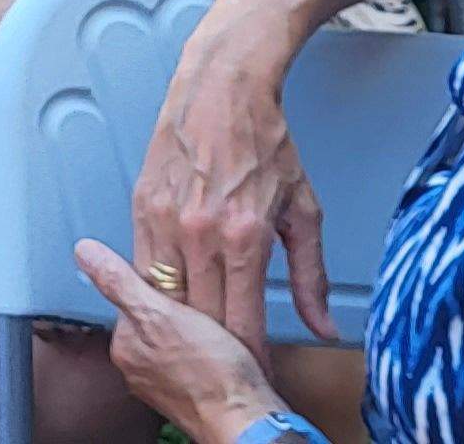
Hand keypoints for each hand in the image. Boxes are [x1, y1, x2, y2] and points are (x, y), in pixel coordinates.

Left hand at [73, 239, 292, 442]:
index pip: (130, 296)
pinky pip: (190, 358)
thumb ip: (121, 283)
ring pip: (172, 337)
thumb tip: (84, 252)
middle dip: (175, 306)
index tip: (182, 281)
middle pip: (151, 317)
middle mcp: (136, 368)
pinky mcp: (187, 393)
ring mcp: (161, 383)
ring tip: (215, 328)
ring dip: (191, 327)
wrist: (246, 420)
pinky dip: (203, 349)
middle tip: (204, 305)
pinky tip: (219, 348)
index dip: (159, 282)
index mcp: (124, 347)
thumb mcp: (162, 315)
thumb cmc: (212, 373)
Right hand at [132, 37, 332, 362]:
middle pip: (201, 319)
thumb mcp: (303, 211)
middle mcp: (200, 233)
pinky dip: (156, 290)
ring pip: (164, 299)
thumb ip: (309, 276)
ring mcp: (165, 221)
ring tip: (197, 341)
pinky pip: (142, 268)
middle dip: (216, 349)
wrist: (222, 90)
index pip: (241, 321)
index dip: (249, 356)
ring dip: (182, 323)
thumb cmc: (265, 144)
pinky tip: (171, 300)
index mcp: (244, 236)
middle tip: (228, 365)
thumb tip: (321, 326)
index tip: (255, 372)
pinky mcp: (141, 208)